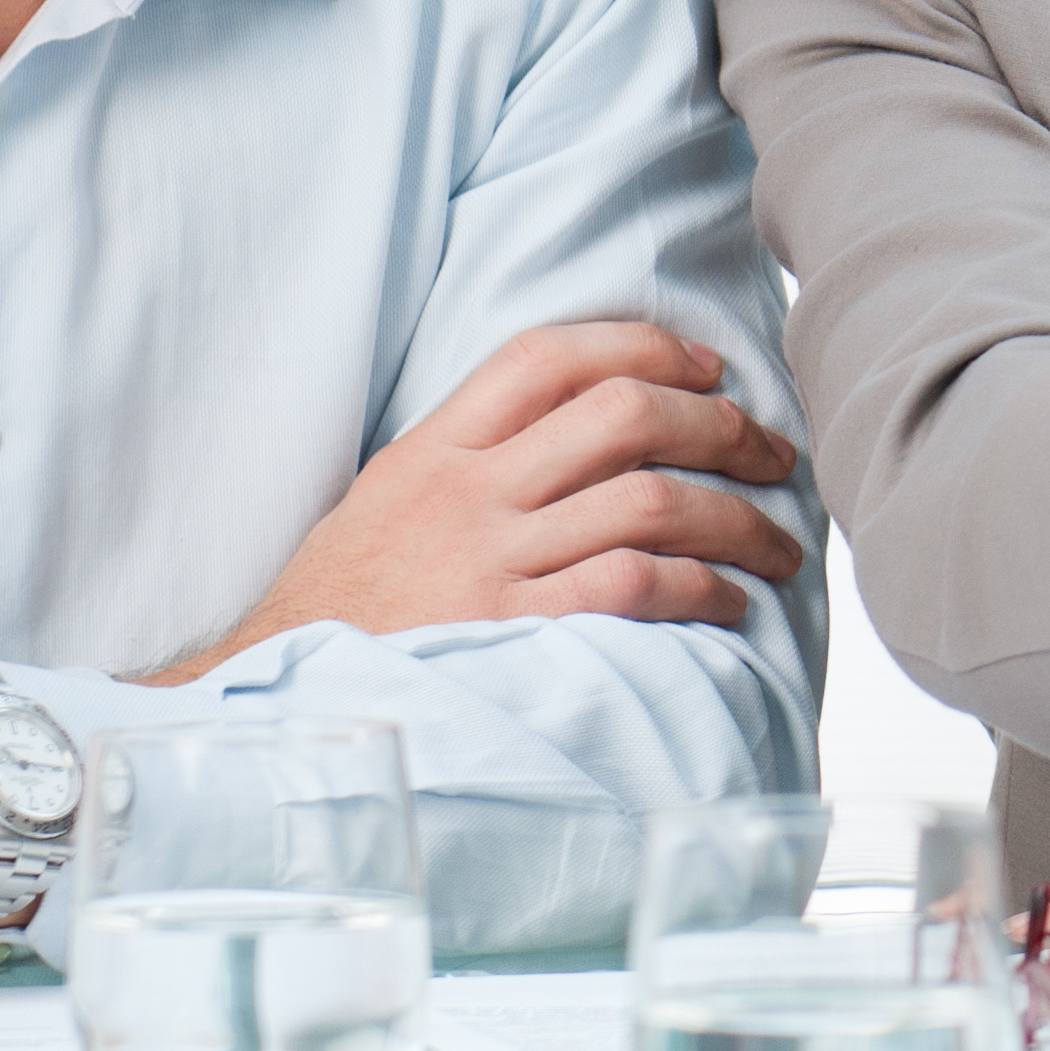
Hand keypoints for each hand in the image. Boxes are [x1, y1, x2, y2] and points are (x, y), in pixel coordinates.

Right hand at [141, 322, 803, 681]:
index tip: (710, 367)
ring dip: (736, 515)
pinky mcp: (508, 635)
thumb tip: (591, 422)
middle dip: (720, 425)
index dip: (645, 345)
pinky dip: (700, 588)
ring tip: (779, 542)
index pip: (549, 355)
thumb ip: (473, 457)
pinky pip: (632, 587)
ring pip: (647, 499)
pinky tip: (730, 603)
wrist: (269, 705)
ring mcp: (487, 563)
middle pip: (622, 413)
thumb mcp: (387, 503)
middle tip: (774, 454)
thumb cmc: (344, 609)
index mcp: (433, 450)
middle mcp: (465, 494)